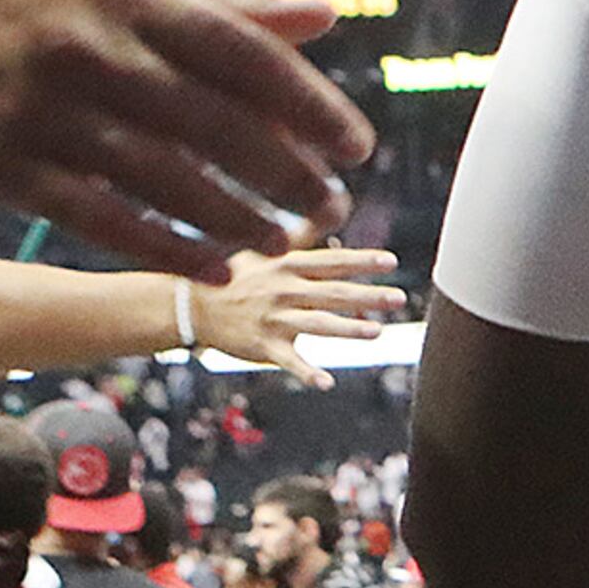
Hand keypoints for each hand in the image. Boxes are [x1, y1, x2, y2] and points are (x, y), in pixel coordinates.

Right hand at [0, 0, 373, 278]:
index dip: (308, 106)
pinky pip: (95, 216)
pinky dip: (161, 246)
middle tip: (332, 205)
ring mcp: (39, 110)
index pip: (243, 55)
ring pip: (159, 180)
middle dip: (284, 173)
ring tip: (282, 240)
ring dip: (233, 218)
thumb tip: (325, 20)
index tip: (353, 146)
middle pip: (212, 124)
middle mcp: (88, 49)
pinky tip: (211, 265)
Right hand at [195, 247, 409, 390]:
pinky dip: (306, 372)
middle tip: (399, 298)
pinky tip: (326, 383)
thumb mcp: (266, 250)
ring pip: (315, 324)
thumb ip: (303, 234)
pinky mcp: (262, 346)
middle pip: (331, 292)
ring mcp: (272, 319)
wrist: (189, 306)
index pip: (331, 261)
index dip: (361, 261)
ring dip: (346, 329)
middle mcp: (283, 290)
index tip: (391, 261)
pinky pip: (287, 360)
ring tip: (376, 332)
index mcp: (287, 265)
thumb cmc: (237, 276)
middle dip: (366, 295)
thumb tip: (334, 204)